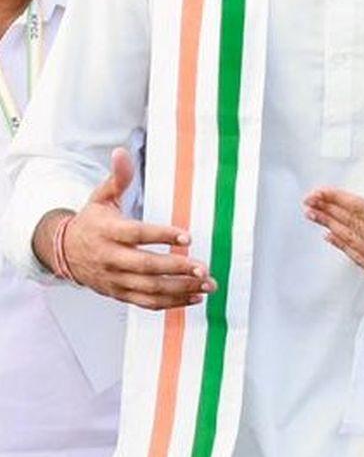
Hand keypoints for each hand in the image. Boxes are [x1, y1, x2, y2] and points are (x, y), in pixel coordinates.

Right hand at [33, 148, 214, 309]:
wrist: (63, 252)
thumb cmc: (91, 222)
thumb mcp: (101, 198)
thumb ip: (117, 178)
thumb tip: (121, 152)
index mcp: (109, 232)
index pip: (138, 235)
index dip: (162, 235)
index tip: (187, 236)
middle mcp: (111, 258)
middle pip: (146, 266)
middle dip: (176, 269)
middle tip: (203, 268)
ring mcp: (115, 279)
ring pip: (149, 289)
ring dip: (180, 289)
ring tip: (207, 285)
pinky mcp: (119, 293)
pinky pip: (146, 302)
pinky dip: (171, 303)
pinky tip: (194, 297)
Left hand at [304, 146, 363, 285]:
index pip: (360, 209)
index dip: (337, 199)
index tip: (320, 192)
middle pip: (351, 226)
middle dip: (327, 211)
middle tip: (308, 202)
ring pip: (353, 243)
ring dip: (331, 228)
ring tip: (313, 216)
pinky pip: (361, 260)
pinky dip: (344, 248)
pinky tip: (331, 237)